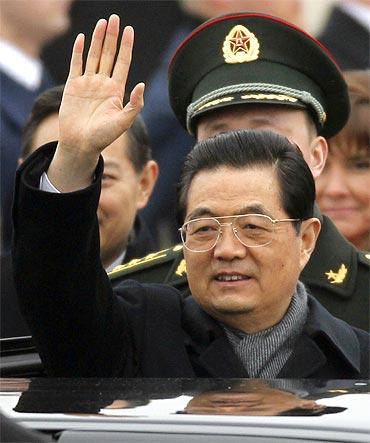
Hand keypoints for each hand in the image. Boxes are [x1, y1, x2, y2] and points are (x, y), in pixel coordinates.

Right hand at [48, 15, 143, 190]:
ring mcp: (88, 84)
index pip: (123, 63)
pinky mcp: (72, 86)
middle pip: (109, 55)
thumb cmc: (104, 137)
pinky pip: (76, 65)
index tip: (129, 30)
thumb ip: (134, 104)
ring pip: (93, 56)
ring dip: (97, 39)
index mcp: (116, 90)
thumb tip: (142, 84)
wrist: (81, 144)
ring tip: (102, 23)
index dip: (126, 47)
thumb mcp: (124, 122)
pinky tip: (81, 38)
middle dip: (112, 37)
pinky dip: (78, 52)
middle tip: (114, 18)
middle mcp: (103, 84)